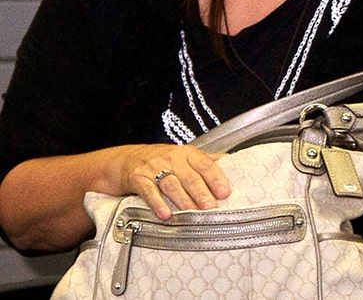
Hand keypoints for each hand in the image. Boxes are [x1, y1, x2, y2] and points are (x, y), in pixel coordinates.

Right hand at [104, 144, 230, 219]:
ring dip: (183, 200)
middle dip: (202, 193)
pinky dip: (157, 203)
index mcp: (187, 154)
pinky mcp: (137, 178)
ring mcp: (153, 168)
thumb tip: (233, 164)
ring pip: (172, 184)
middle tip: (211, 207)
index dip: (216, 178)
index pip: (205, 165)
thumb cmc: (159, 160)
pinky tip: (164, 214)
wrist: (124, 159)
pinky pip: (148, 191)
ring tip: (193, 213)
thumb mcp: (183, 156)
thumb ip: (206, 161)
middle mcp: (172, 158)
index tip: (224, 192)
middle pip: (190, 176)